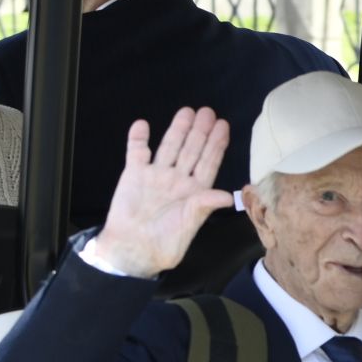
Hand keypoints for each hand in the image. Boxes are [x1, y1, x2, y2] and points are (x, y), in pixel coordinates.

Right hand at [93, 108, 232, 277]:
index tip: (223, 126)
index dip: (216, 145)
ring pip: (169, 146)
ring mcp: (156, 175)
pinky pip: (136, 152)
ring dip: (177, 129)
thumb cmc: (165, 243)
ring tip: (186, 112)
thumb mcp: (189, 225)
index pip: (208, 163)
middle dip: (200, 131)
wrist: (133, 249)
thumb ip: (204, 206)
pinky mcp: (134, 175)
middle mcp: (177, 180)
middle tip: (208, 112)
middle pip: (191, 150)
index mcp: (195, 192)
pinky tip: (143, 125)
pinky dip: (138, 139)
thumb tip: (227, 197)